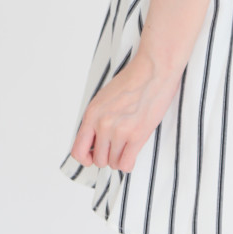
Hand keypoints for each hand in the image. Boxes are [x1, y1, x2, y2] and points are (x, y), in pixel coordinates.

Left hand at [69, 53, 182, 172]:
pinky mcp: (137, 135)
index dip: (86, 158)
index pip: (78, 151)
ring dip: (120, 157)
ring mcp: (119, 131)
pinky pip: (126, 164)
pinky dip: (129, 162)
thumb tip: (95, 139)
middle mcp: (102, 124)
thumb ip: (97, 118)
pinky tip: (133, 151)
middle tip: (117, 145)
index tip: (93, 156)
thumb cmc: (134, 78)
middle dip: (108, 155)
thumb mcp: (105, 97)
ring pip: (113, 163)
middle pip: (98, 160)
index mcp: (92, 114)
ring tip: (128, 143)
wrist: (154, 69)